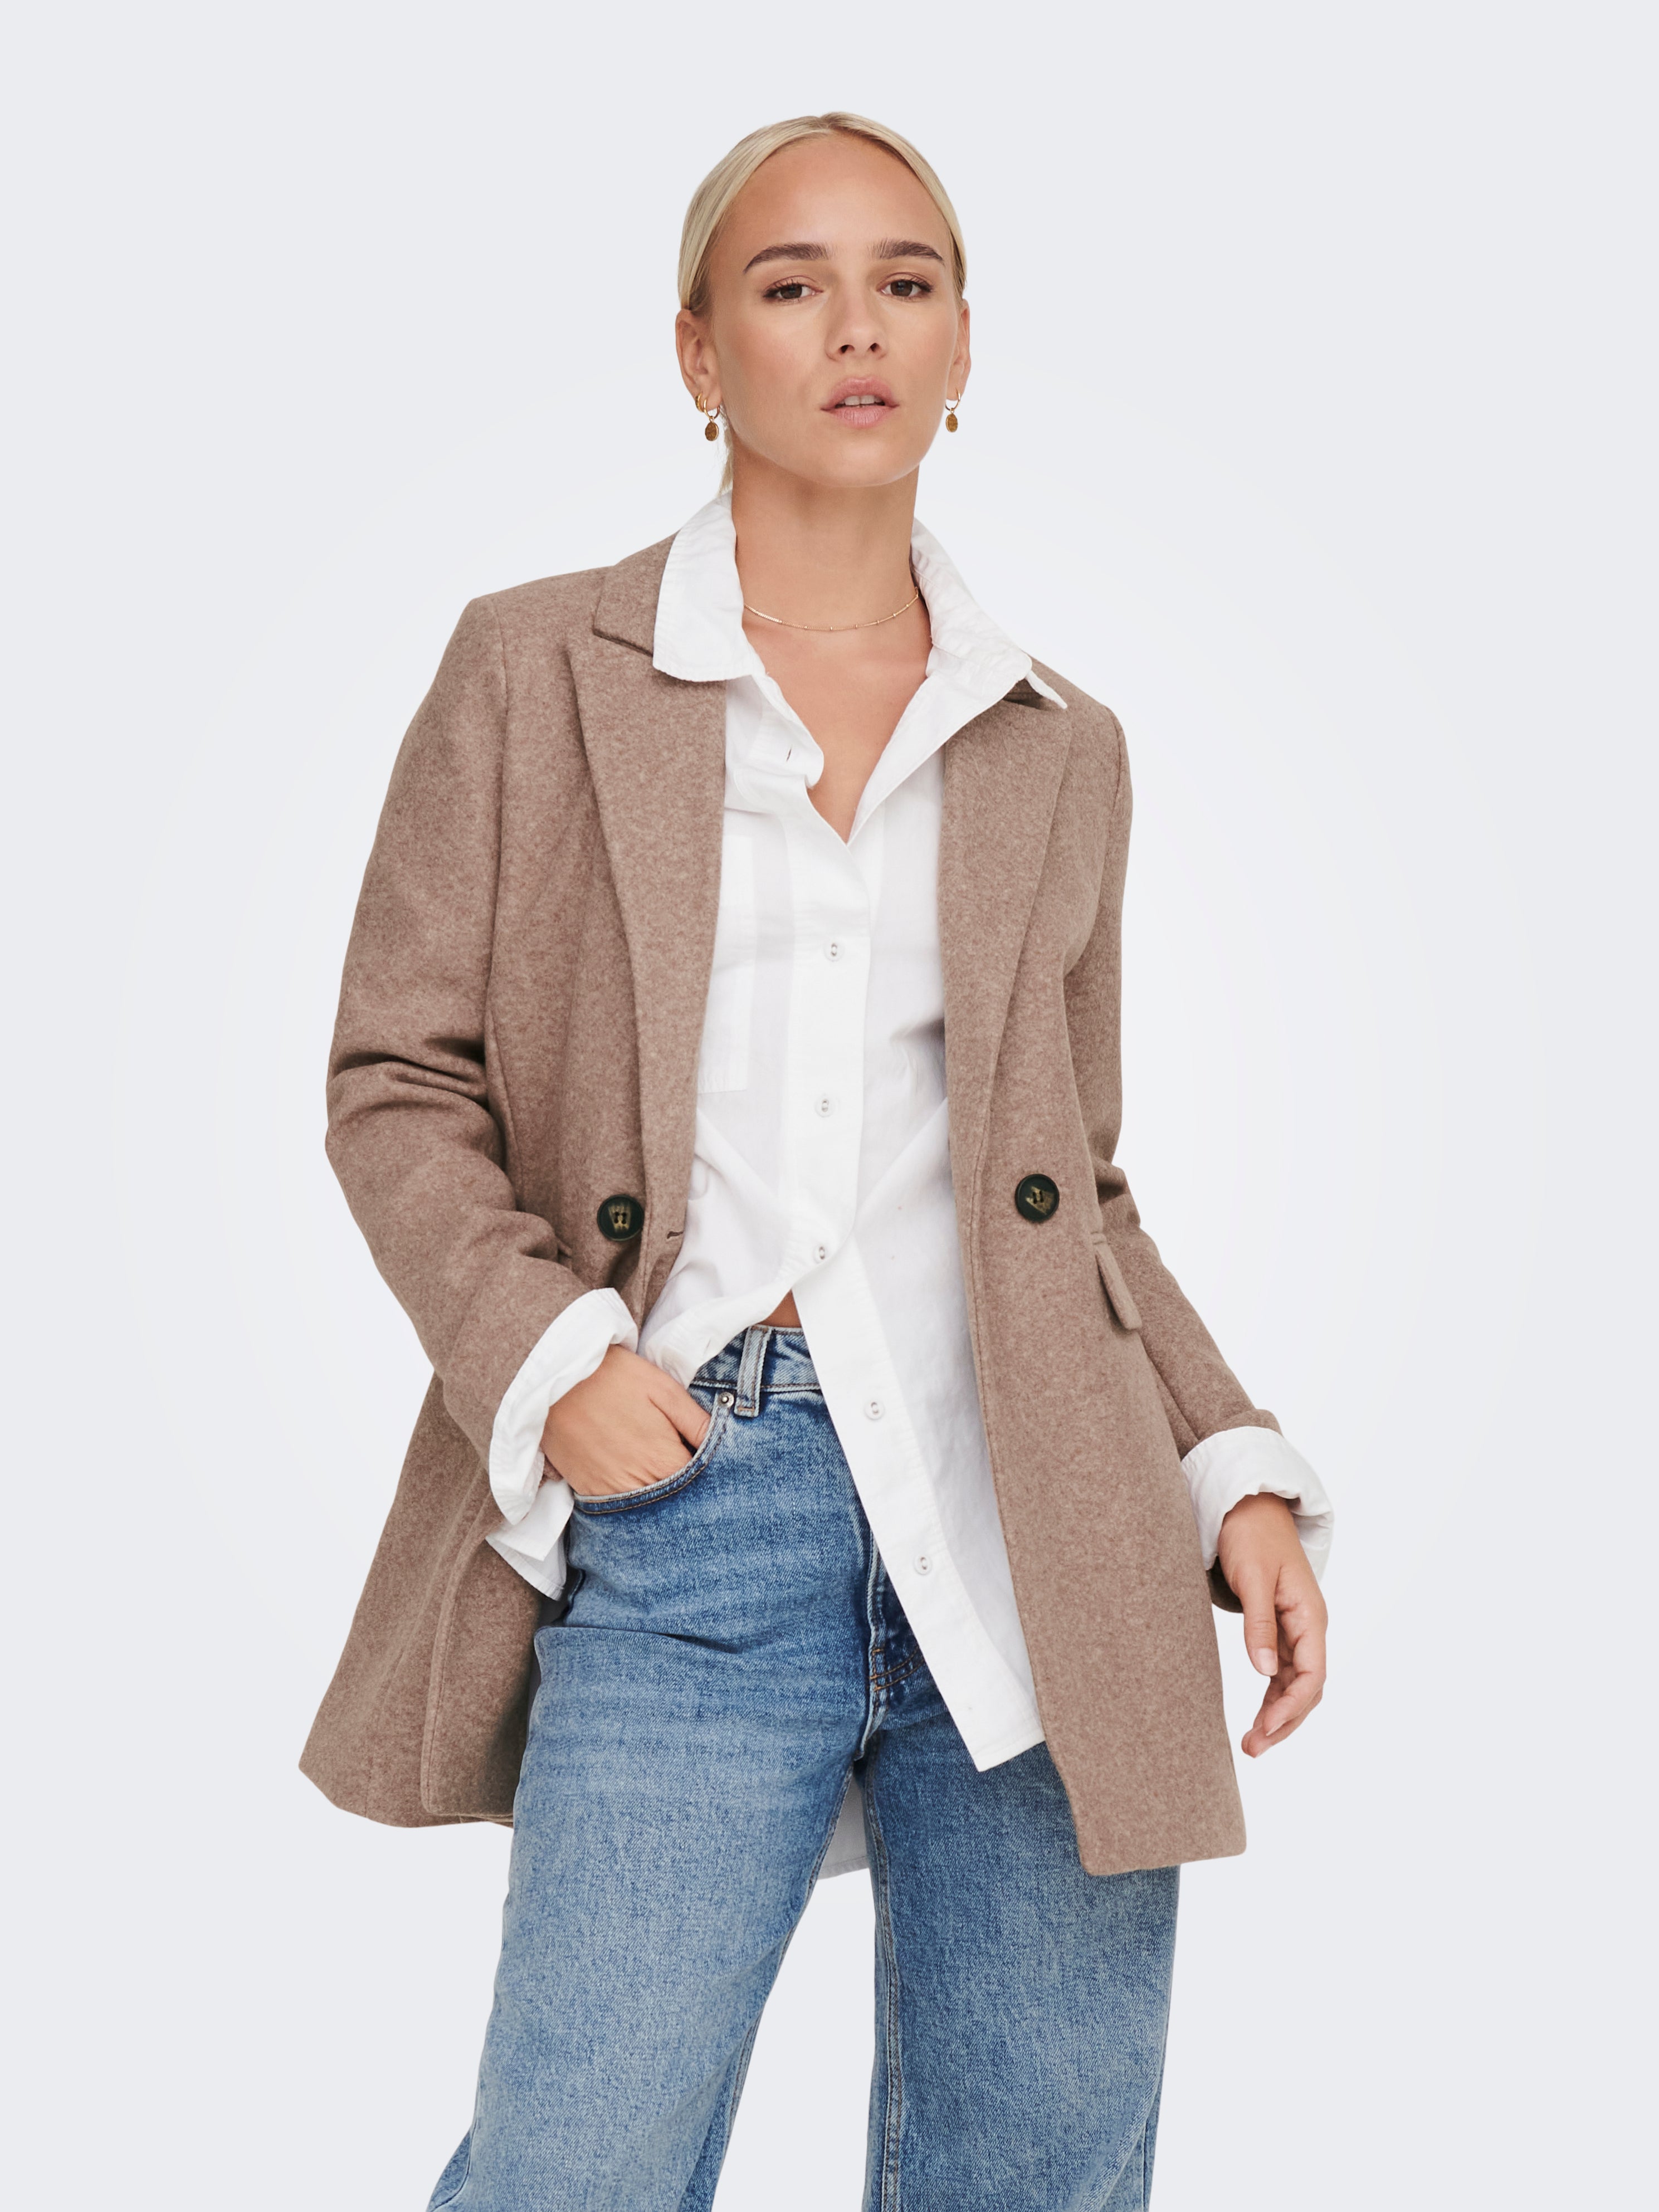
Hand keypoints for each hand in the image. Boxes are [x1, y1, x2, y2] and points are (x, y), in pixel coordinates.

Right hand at [539, 1347, 709, 1497]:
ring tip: (662, 1473)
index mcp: (664, 1462)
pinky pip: (618, 1507)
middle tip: (691, 1471)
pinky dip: (631, 1497)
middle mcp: (638, 1487)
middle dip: (689, 1493)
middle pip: (676, 1504)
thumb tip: (726, 1443)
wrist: (553, 1379)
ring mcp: (609, 1492)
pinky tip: (636, 1478)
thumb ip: (696, 1422)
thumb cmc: (613, 1377)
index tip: (716, 1470)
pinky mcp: (587, 1490)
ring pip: (647, 1511)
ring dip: (660, 1498)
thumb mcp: (663, 1389)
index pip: (702, 1489)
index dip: (713, 1480)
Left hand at [1215, 1492, 1327, 1757]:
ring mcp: (1296, 1630)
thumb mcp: (1253, 1578)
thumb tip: (1265, 1671)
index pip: (1312, 1674)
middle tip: (1253, 1748)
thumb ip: (1260, 1625)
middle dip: (1284, 1721)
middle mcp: (1309, 1627)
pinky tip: (1258, 1716)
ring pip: (1295, 1684)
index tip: (1266, 1729)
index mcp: (1311, 1616)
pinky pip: (1283, 1672)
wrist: (1247, 1507)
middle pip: (1307, 1687)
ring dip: (1278, 1714)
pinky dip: (1272, 1695)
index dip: (1292, 1707)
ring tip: (1252, 1743)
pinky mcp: (1281, 1629)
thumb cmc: (1251, 1537)